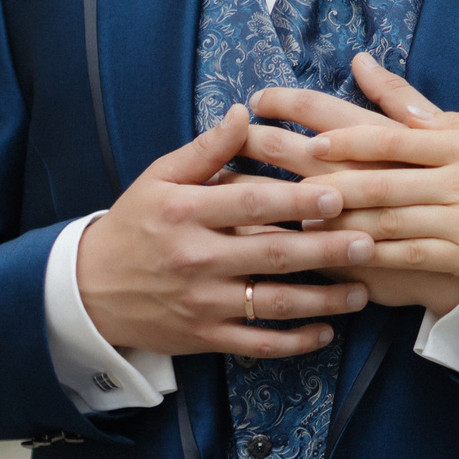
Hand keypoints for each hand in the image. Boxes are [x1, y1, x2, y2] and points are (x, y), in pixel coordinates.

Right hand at [74, 103, 377, 356]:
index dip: (296, 200)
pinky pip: (257, 344)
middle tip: (368, 242)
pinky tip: (326, 332)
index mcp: (185, 213)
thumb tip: (245, 113)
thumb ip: (207, 149)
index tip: (338, 194)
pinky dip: (293, 342)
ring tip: (363, 292)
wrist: (89, 289)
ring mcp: (202, 304)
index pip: (250, 204)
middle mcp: (196, 260)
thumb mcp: (160, 178)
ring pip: (272, 305)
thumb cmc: (136, 223)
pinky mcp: (204, 338)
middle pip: (272, 255)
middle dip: (325, 251)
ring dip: (322, 302)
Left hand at [247, 56, 458, 285]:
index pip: (387, 135)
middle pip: (374, 178)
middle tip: (268, 170)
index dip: (337, 136)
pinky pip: (411, 257)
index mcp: (458, 141)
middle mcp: (456, 177)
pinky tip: (337, 258)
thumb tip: (364, 68)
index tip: (293, 130)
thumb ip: (421, 108)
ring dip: (334, 221)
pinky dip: (372, 257)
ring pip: (386, 220)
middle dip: (316, 175)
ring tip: (287, 220)